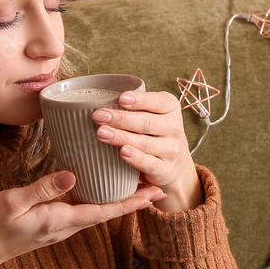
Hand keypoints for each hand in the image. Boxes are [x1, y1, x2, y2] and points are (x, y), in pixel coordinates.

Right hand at [0, 170, 163, 268]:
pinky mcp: (54, 219)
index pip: (104, 210)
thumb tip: (72, 175)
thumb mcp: (12, 202)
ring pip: (98, 209)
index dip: (130, 202)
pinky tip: (104, 183)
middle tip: (157, 183)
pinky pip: (84, 207)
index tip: (152, 193)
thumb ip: (42, 189)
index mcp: (61, 219)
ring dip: (119, 197)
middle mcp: (67, 224)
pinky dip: (100, 196)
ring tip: (138, 181)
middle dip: (133, 198)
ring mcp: (61, 223)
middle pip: (108, 210)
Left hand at [91, 90, 203, 211]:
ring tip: (101, 133)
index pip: (157, 101)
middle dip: (121, 119)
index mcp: (171, 108)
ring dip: (121, 137)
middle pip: (147, 122)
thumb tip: (94, 103)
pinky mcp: (165, 170)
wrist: (175, 165)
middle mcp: (174, 128)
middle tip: (98, 116)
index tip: (121, 98)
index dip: (140, 100)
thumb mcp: (152, 115)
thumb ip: (133, 108)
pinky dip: (136, 158)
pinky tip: (122, 152)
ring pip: (145, 143)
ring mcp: (170, 150)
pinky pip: (149, 163)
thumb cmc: (154, 133)